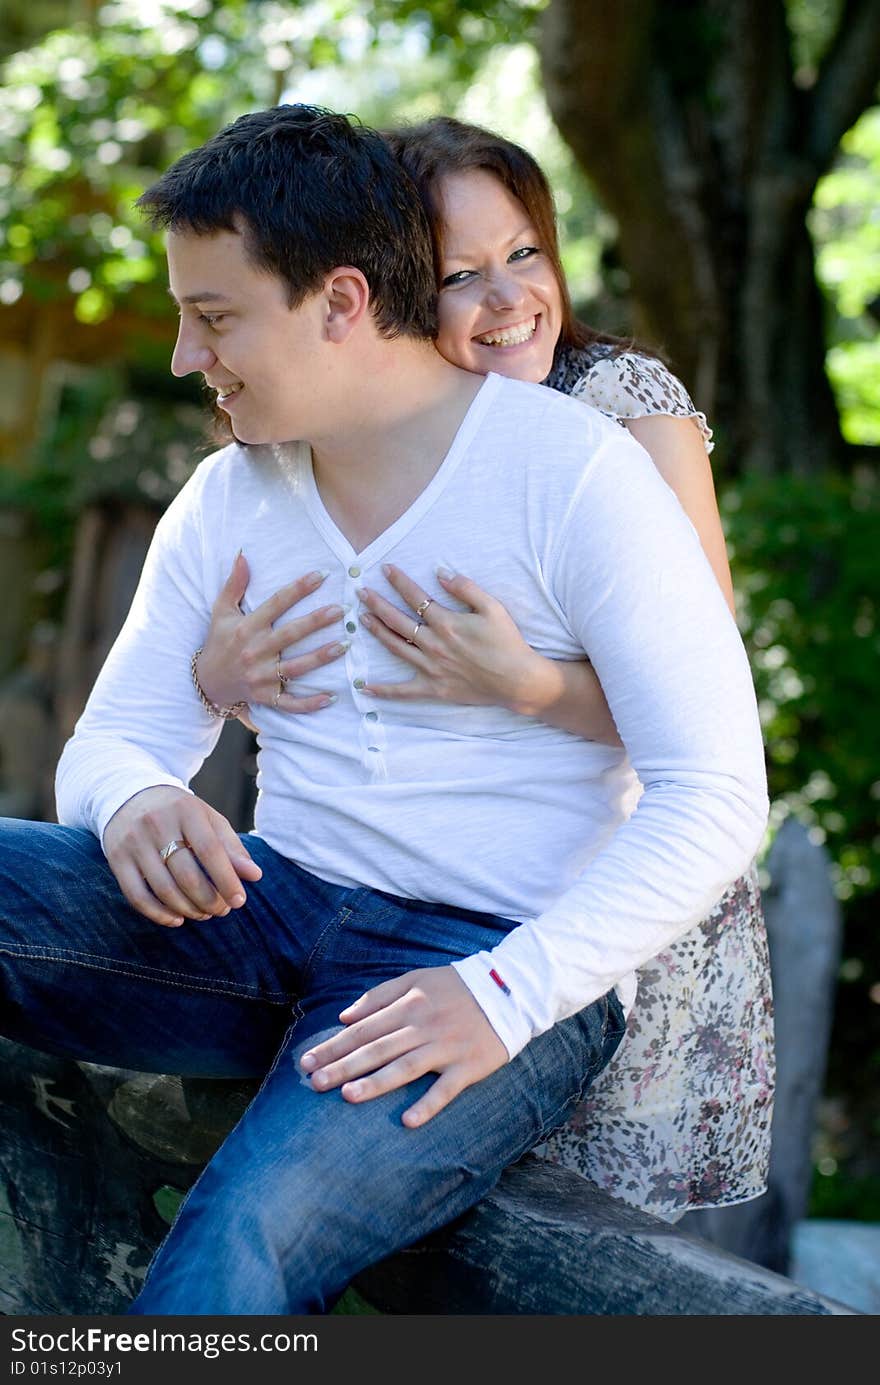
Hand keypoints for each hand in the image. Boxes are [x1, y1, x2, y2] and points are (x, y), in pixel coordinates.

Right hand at [103, 785, 262, 926]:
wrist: (130, 794)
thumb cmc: (180, 813)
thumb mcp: (208, 820)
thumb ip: (231, 847)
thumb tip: (255, 876)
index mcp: (186, 810)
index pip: (210, 851)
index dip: (227, 880)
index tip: (239, 901)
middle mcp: (157, 823)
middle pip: (186, 874)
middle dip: (208, 900)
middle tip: (221, 910)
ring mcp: (134, 841)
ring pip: (163, 888)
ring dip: (187, 909)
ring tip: (203, 913)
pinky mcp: (116, 858)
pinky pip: (136, 895)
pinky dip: (158, 914)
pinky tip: (176, 919)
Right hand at [196, 553, 346, 714]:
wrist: (207, 682)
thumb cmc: (219, 641)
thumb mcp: (221, 611)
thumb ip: (234, 584)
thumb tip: (242, 554)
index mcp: (246, 628)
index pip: (275, 604)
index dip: (298, 589)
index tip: (321, 575)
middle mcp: (254, 652)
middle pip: (290, 634)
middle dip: (316, 622)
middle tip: (341, 610)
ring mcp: (261, 677)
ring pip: (295, 668)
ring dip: (320, 657)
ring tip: (344, 645)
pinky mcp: (266, 698)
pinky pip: (290, 703)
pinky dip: (310, 703)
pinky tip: (331, 697)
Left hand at [298, 965, 508, 1125]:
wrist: (510, 989)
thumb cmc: (457, 986)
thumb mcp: (417, 978)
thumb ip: (379, 995)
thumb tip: (343, 1017)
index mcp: (409, 1004)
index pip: (363, 1028)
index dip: (334, 1045)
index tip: (306, 1062)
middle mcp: (423, 1026)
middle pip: (377, 1048)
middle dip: (343, 1066)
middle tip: (314, 1083)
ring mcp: (446, 1047)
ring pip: (405, 1067)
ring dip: (376, 1083)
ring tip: (348, 1097)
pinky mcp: (469, 1066)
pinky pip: (446, 1089)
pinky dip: (428, 1104)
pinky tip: (408, 1121)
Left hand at [358, 563, 556, 714]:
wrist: (517, 680)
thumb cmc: (507, 642)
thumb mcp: (492, 607)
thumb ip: (466, 588)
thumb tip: (441, 572)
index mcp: (446, 623)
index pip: (416, 597)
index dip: (399, 581)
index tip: (385, 569)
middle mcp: (433, 644)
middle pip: (397, 621)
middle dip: (377, 604)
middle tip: (360, 592)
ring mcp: (430, 668)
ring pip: (395, 648)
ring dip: (376, 632)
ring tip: (362, 620)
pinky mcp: (433, 688)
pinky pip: (403, 691)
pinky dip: (384, 691)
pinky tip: (364, 687)